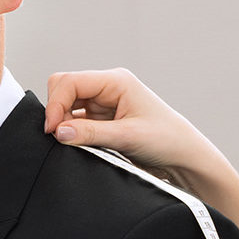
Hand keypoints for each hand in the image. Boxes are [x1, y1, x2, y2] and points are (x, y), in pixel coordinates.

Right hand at [46, 68, 238, 238]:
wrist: (185, 157)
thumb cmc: (167, 140)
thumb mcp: (127, 137)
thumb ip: (90, 134)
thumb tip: (57, 132)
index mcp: (115, 81)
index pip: (69, 82)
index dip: (55, 104)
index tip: (52, 131)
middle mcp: (107, 88)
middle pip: (64, 90)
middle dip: (57, 113)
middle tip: (60, 139)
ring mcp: (103, 104)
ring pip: (67, 108)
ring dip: (64, 125)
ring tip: (74, 146)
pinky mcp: (102, 121)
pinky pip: (76, 122)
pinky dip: (72, 134)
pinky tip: (79, 147)